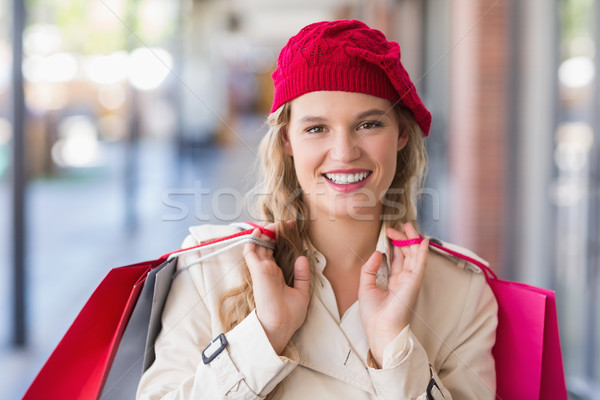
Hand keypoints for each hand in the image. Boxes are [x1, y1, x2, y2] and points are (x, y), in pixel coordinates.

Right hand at [243, 223, 310, 354]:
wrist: (280, 327)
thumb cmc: (289, 315)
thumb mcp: (301, 292)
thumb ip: (301, 275)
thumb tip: (303, 257)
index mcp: (277, 275)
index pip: (276, 251)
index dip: (282, 239)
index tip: (293, 228)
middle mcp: (268, 270)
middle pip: (268, 244)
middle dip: (276, 231)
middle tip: (288, 222)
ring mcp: (262, 269)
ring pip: (259, 244)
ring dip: (266, 231)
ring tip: (277, 223)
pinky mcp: (258, 270)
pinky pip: (251, 251)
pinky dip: (253, 239)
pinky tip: (260, 230)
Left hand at [358, 222, 427, 367]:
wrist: (380, 329)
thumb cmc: (374, 315)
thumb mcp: (366, 287)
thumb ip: (370, 269)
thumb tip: (378, 253)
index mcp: (395, 282)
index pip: (398, 259)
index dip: (396, 245)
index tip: (390, 233)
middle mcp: (404, 280)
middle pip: (408, 254)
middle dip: (404, 239)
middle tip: (398, 227)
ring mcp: (410, 280)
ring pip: (415, 255)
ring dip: (412, 240)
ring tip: (408, 226)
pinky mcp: (414, 283)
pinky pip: (420, 264)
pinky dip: (422, 252)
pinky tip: (422, 240)